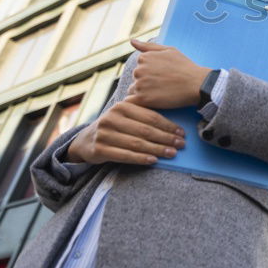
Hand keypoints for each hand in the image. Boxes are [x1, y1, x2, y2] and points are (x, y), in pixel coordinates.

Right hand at [67, 100, 185, 164]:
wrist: (85, 140)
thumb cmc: (114, 127)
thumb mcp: (125, 116)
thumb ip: (143, 116)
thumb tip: (174, 126)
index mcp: (122, 106)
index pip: (150, 116)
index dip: (168, 125)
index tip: (182, 133)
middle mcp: (112, 118)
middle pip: (145, 130)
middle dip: (166, 138)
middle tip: (181, 144)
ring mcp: (104, 134)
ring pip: (137, 143)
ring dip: (157, 149)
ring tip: (172, 153)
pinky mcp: (99, 149)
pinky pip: (125, 155)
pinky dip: (141, 158)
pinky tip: (153, 160)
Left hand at [126, 38, 211, 108]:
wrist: (196, 84)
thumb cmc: (185, 67)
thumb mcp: (169, 50)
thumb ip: (148, 46)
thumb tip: (132, 41)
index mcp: (143, 58)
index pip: (139, 68)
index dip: (151, 74)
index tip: (163, 76)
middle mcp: (139, 70)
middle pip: (136, 79)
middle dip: (146, 83)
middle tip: (163, 85)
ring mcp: (140, 84)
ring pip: (134, 91)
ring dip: (144, 93)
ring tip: (161, 93)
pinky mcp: (143, 99)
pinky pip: (133, 102)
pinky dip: (140, 103)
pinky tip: (153, 101)